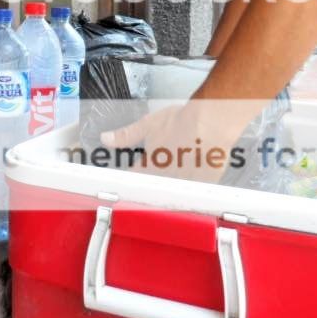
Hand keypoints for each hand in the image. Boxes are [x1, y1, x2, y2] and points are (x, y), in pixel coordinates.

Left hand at [100, 101, 238, 182]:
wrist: (211, 122)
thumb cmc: (181, 121)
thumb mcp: (148, 125)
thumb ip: (126, 135)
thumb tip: (105, 139)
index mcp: (150, 167)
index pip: (133, 181)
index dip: (128, 183)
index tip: (124, 186)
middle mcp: (165, 179)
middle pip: (154, 192)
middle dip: (150, 191)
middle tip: (152, 186)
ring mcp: (185, 185)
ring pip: (174, 196)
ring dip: (170, 194)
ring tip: (171, 189)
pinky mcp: (204, 186)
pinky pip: (195, 195)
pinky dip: (192, 194)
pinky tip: (191, 190)